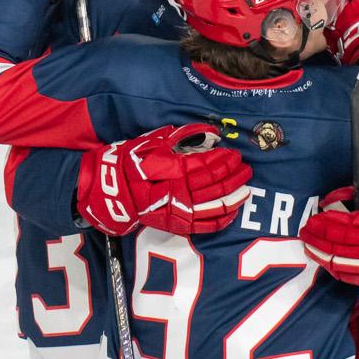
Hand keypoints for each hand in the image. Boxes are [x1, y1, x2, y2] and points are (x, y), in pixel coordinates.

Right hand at [77, 124, 249, 237]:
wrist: (112, 190)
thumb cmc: (132, 162)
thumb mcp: (155, 141)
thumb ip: (184, 136)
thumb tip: (210, 133)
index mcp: (172, 170)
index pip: (206, 166)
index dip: (223, 160)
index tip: (234, 154)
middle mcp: (178, 192)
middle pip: (215, 185)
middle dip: (234, 176)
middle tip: (246, 169)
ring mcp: (178, 211)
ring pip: (215, 206)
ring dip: (233, 196)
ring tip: (245, 188)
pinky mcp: (177, 225)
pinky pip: (206, 226)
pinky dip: (222, 219)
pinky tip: (233, 210)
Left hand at [300, 179, 358, 286]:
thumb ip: (355, 193)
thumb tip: (327, 200)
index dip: (335, 222)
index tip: (316, 218)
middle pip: (355, 245)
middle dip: (326, 240)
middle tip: (307, 233)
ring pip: (358, 264)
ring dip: (330, 257)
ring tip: (311, 249)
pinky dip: (343, 273)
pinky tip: (327, 264)